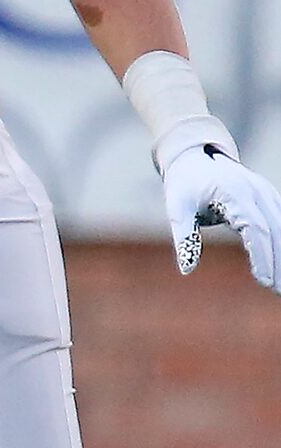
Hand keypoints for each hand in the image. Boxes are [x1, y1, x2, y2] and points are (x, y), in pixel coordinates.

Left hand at [158, 126, 280, 289]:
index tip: (265, 281)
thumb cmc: (184, 184)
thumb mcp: (177, 208)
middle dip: (279, 261)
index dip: (262, 256)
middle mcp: (257, 192)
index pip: (256, 230)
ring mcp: (266, 193)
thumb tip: (187, 269)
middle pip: (276, 230)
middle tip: (279, 291)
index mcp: (236, 194)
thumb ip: (184, 237)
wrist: (195, 156)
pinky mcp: (268, 197)